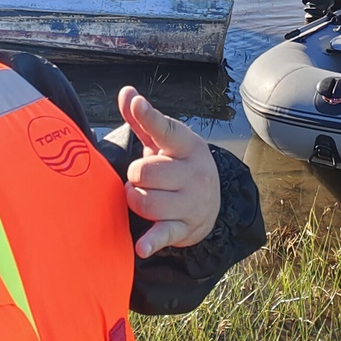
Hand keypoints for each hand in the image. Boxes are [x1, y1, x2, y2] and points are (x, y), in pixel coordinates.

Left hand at [113, 87, 220, 257]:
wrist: (213, 204)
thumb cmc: (179, 167)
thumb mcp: (166, 143)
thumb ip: (144, 120)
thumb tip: (127, 92)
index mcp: (188, 146)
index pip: (165, 130)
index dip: (149, 117)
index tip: (137, 103)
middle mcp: (194, 174)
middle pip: (144, 172)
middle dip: (135, 175)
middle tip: (143, 177)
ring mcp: (191, 203)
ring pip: (145, 201)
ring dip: (135, 199)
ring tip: (142, 195)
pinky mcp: (184, 229)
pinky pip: (163, 234)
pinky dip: (152, 242)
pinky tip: (141, 248)